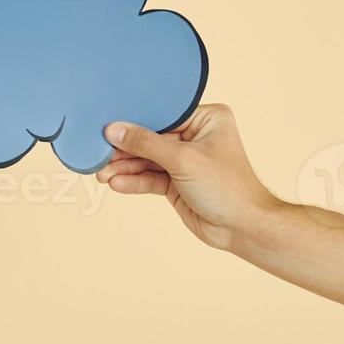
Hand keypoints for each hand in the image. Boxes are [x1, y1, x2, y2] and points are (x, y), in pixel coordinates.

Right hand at [96, 104, 277, 251]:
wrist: (241, 227)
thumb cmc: (227, 188)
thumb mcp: (182, 159)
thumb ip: (145, 144)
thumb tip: (115, 130)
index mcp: (207, 120)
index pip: (163, 117)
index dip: (135, 123)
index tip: (109, 128)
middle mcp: (195, 137)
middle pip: (150, 139)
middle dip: (125, 150)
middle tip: (101, 156)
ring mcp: (184, 161)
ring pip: (146, 160)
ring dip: (124, 168)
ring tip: (103, 175)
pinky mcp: (175, 182)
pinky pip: (148, 178)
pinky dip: (133, 181)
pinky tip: (117, 184)